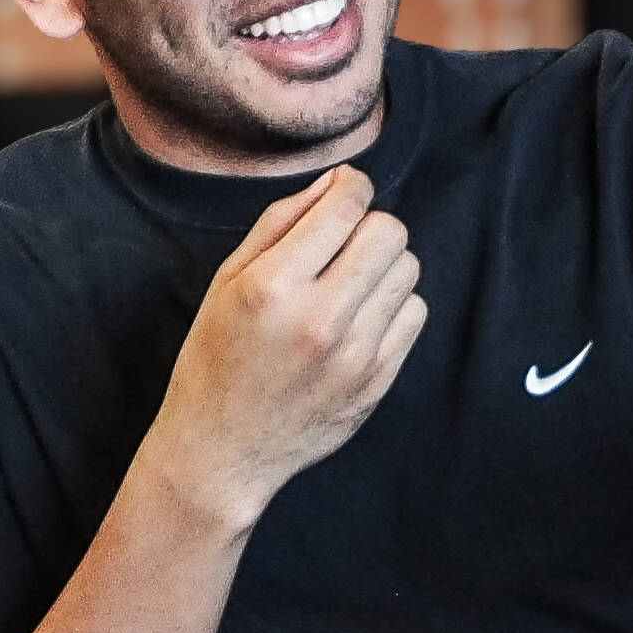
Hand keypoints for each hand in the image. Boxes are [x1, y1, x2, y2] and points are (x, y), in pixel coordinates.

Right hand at [142, 165, 427, 526]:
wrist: (224, 450)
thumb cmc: (217, 356)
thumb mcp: (228, 281)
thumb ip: (281, 223)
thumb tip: (336, 182)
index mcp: (273, 286)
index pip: (346, 206)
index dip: (351, 186)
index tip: (345, 192)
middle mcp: (320, 318)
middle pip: (390, 232)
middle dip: (369, 226)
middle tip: (342, 245)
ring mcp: (356, 354)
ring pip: (409, 270)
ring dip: (383, 266)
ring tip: (346, 285)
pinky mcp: (378, 380)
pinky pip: (414, 313)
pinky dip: (392, 306)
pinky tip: (358, 319)